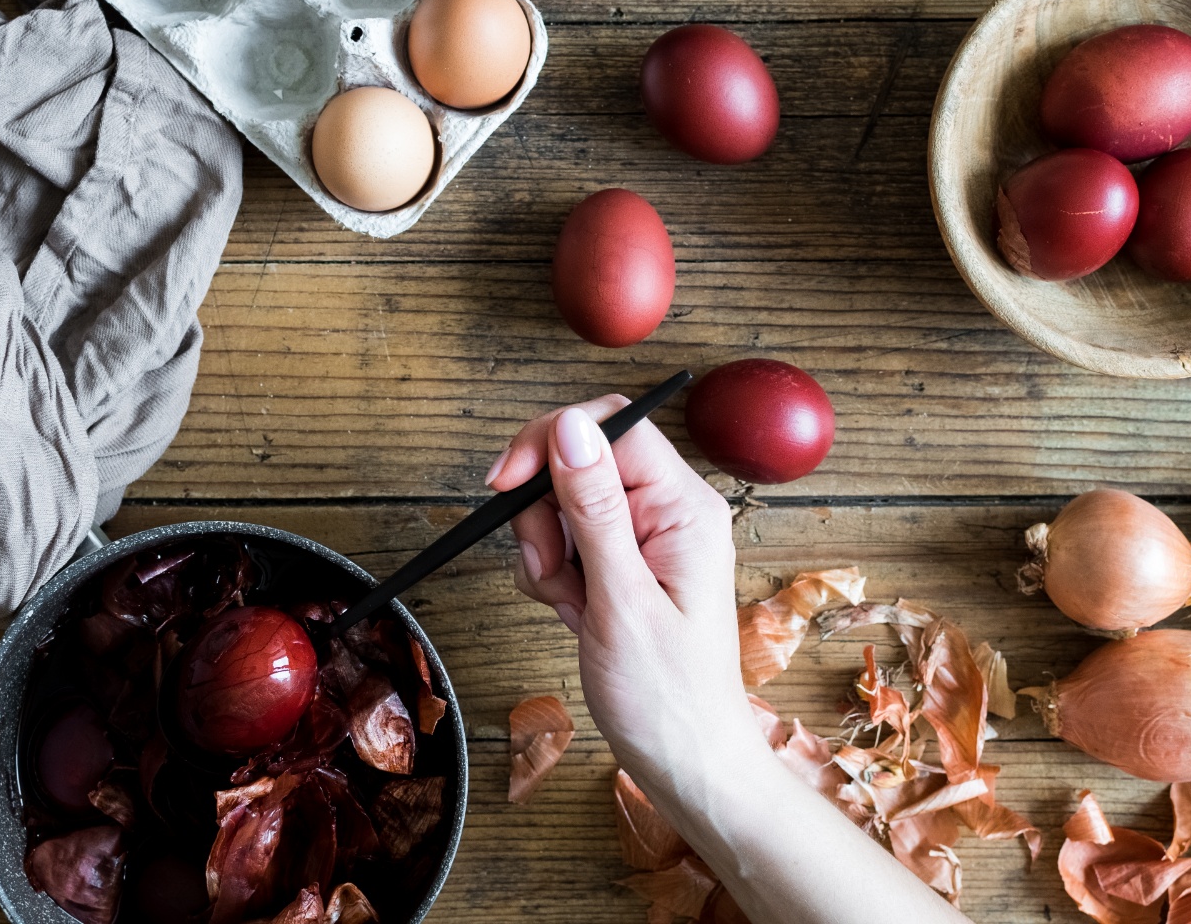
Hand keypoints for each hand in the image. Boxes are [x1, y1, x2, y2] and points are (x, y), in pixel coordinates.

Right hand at [485, 396, 765, 787]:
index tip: (505, 484)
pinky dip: (554, 576)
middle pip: (579, 463)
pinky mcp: (625, 564)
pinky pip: (568, 542)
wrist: (685, 763)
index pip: (611, 426)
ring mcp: (647, 538)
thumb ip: (594, 507)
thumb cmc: (668, 697)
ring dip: (547, 553)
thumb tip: (570, 427)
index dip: (550, 442)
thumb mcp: (621, 599)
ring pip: (565, 505)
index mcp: (684, 506)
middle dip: (544, 514)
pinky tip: (573, 613)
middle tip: (551, 571)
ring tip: (571, 605)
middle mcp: (670, 511)